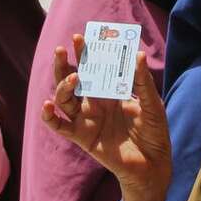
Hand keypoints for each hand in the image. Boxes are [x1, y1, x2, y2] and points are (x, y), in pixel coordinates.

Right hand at [41, 33, 171, 200]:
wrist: (152, 164)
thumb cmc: (154, 132)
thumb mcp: (151, 104)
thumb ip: (142, 82)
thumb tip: (138, 54)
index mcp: (110, 91)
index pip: (94, 67)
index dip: (85, 52)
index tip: (80, 36)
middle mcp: (95, 102)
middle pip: (73, 78)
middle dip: (66, 63)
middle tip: (63, 47)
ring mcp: (86, 118)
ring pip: (64, 98)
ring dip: (62, 85)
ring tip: (72, 78)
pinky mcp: (82, 136)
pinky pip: (60, 125)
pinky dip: (50, 117)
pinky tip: (47, 106)